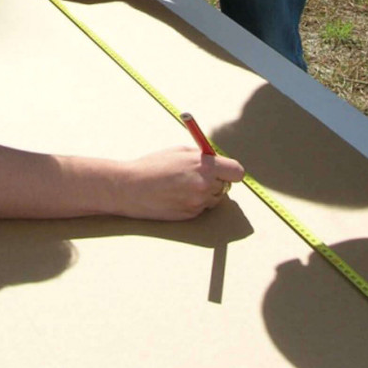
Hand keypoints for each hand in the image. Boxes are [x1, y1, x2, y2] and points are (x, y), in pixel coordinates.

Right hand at [114, 148, 244, 220]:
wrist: (131, 187)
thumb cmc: (153, 165)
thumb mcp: (179, 151)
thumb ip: (202, 156)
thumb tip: (218, 161)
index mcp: (204, 166)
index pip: (236, 172)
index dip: (231, 171)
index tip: (225, 170)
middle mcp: (205, 186)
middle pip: (226, 186)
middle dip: (216, 180)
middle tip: (199, 175)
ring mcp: (198, 203)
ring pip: (214, 198)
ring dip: (206, 192)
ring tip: (183, 185)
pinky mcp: (190, 216)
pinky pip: (201, 208)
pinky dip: (193, 202)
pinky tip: (176, 195)